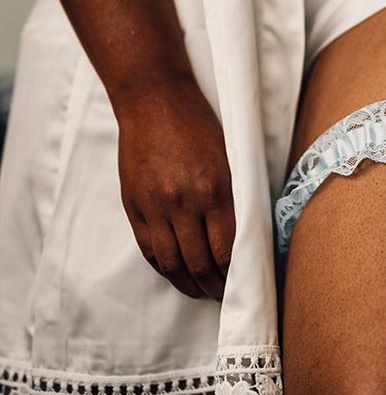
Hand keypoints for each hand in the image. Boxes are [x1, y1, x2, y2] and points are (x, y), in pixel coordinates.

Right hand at [115, 77, 235, 299]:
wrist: (154, 100)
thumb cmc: (198, 124)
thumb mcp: (227, 158)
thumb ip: (231, 197)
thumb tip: (242, 235)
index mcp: (216, 190)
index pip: (227, 250)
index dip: (233, 275)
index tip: (240, 284)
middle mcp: (185, 203)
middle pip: (200, 263)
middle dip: (213, 286)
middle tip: (221, 294)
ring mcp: (156, 206)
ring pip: (172, 262)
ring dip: (187, 283)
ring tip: (199, 290)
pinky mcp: (135, 205)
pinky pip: (148, 248)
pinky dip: (162, 266)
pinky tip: (173, 271)